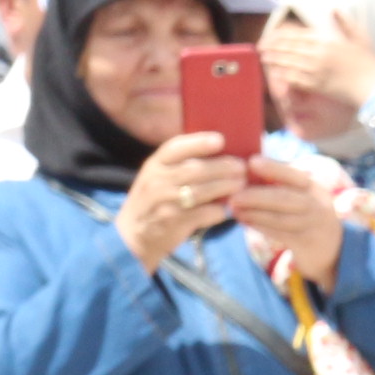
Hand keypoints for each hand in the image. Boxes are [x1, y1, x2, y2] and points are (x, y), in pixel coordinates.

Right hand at [117, 132, 246, 272]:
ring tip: (241, 184)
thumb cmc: (153, 201)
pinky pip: (203, 214)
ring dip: (225, 187)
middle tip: (241, 167)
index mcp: (154, 165)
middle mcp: (158, 180)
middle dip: (222, 167)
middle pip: (195, 169)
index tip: (220, 140)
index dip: (199, 142)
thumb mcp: (157, 177)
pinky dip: (219, 211)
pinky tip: (227, 209)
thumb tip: (217, 152)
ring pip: (201, 191)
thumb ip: (178, 165)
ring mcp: (165, 202)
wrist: (133, 235)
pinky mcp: (175, 222)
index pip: (176, 147)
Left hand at [227, 154, 347, 291]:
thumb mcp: (303, 195)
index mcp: (314, 187)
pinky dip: (259, 227)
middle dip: (256, 196)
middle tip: (233, 195)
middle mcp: (317, 205)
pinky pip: (279, 234)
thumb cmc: (307, 214)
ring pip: (280, 218)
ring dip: (254, 214)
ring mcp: (313, 225)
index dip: (273, 168)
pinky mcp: (306, 243)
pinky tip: (244, 221)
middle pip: (284, 198)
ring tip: (234, 210)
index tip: (251, 162)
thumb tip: (247, 166)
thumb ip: (282, 182)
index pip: (294, 175)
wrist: (333, 247)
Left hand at [258, 7, 374, 109]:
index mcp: (326, 39)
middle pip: (287, 46)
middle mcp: (318, 53)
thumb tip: (333, 9)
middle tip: (260, 46)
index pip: (296, 34)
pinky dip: (283, 75)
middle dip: (271, 46)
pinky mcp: (317, 85)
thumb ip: (345, 22)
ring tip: (264, 58)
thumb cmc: (370, 63)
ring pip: (287, 62)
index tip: (271, 35)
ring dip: (273, 59)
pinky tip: (276, 73)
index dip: (280, 34)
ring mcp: (316, 69)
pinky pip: (294, 78)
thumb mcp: (360, 37)